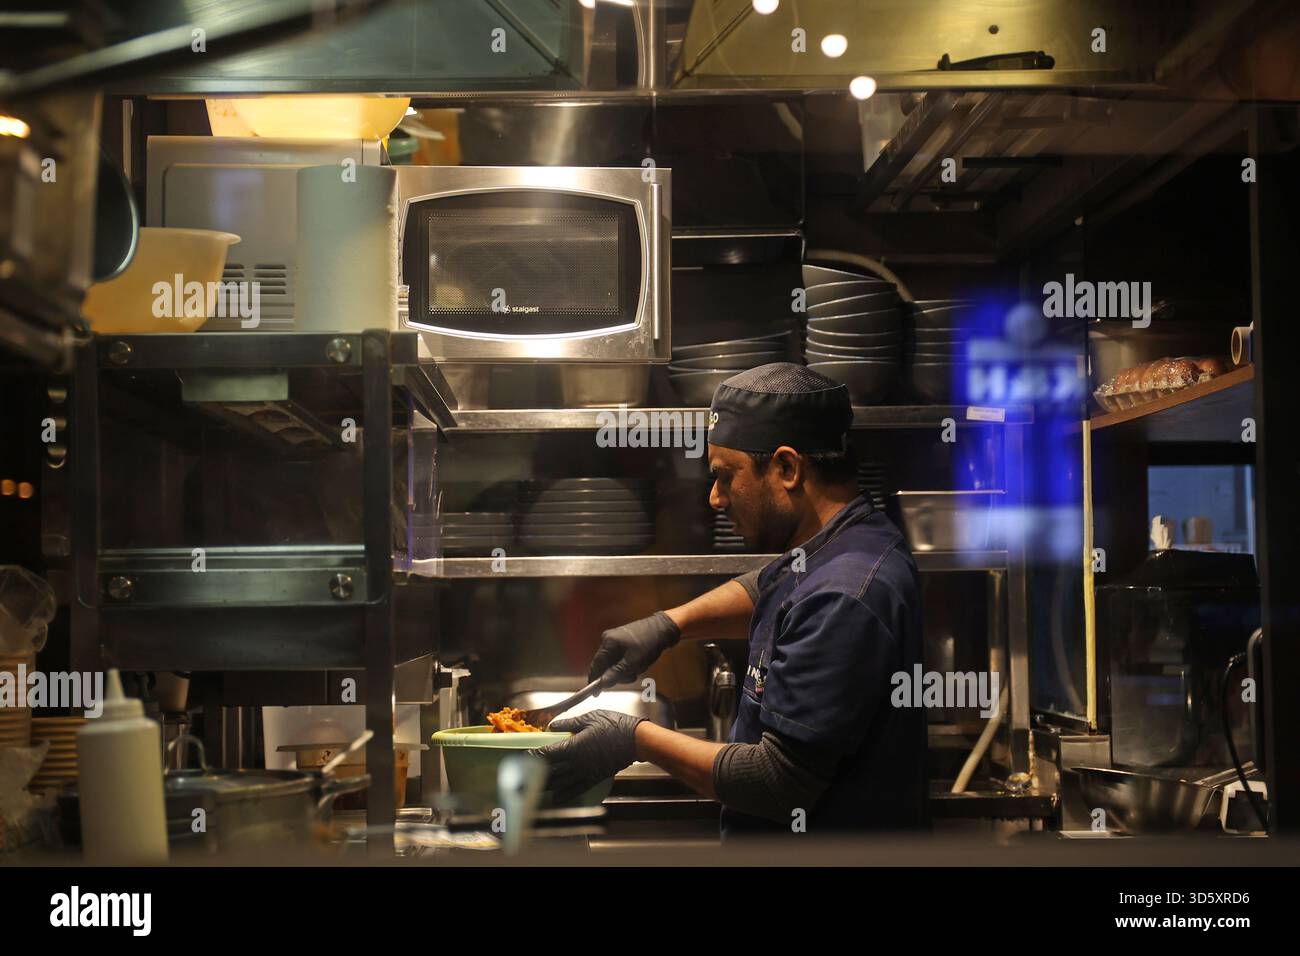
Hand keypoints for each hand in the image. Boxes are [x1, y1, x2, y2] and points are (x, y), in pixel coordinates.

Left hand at [530, 710, 645, 803]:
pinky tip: (556, 798)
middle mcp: (576, 763)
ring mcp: (585, 772)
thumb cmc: (614, 726)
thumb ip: (569, 723)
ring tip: (532, 788)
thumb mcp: (589, 718)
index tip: (522, 757)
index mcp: (572, 746)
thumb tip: (552, 726)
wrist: (635, 741)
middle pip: (550, 772)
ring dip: (545, 786)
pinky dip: (565, 795)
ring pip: (561, 782)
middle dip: (533, 775)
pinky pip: (577, 789)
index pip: (546, 754)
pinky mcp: (595, 778)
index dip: (532, 756)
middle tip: (521, 777)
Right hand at [588, 611, 679, 688]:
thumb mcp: (632, 663)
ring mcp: (616, 638)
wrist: (664, 628)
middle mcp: (608, 639)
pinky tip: (640, 662)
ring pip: (615, 662)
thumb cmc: (648, 645)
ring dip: (626, 669)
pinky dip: (629, 662)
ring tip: (640, 667)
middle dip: (618, 674)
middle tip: (632, 676)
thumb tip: (601, 683)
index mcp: (608, 642)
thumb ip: (615, 674)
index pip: (596, 665)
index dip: (595, 680)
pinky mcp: (624, 639)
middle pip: (606, 664)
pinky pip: (621, 656)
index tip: (596, 693)